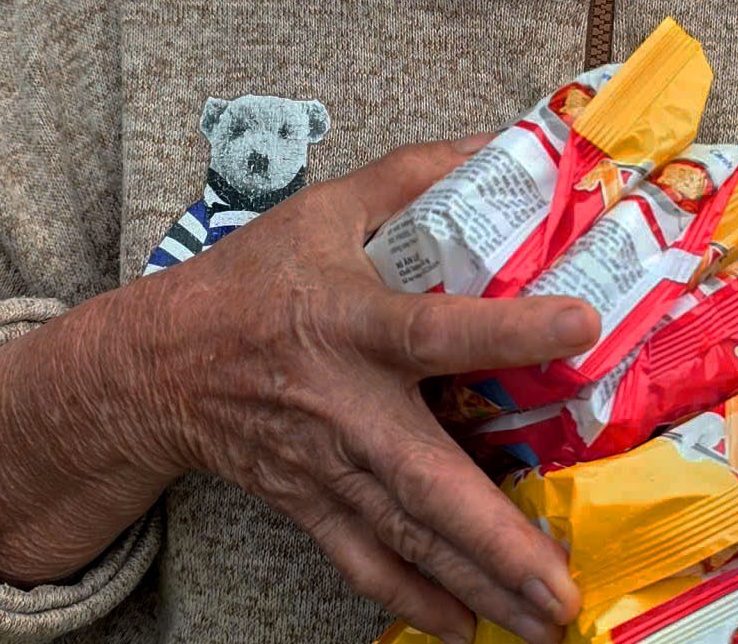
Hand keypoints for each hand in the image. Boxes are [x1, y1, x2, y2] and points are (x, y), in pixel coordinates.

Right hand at [154, 137, 599, 643]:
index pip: (437, 327)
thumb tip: (494, 142)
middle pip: (425, 477)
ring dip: (476, 582)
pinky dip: (414, 601)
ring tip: (544, 620)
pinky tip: (466, 629)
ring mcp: (326, 467)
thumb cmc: (252, 280)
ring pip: (406, 535)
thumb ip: (411, 175)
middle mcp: (345, 406)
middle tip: (562, 581)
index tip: (581, 323)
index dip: (509, 325)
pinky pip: (365, 564)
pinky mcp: (310, 503)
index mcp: (353, 322)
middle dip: (495, 536)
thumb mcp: (325, 209)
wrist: (157, 363)